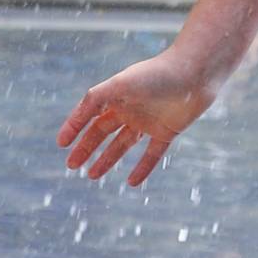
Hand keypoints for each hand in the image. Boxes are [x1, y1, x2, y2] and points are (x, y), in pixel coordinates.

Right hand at [55, 54, 217, 187]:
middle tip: (71, 165)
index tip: (61, 144)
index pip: (89, 114)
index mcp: (116, 95)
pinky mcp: (167, 132)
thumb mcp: (120, 84)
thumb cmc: (157, 74)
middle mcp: (130, 108)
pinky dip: (143, 169)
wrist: (196, 74)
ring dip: (107, 160)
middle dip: (86, 148)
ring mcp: (148, 121)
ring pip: (123, 145)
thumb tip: (76, 117)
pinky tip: (132, 183)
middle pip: (102, 132)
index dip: (74, 127)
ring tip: (91, 176)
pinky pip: (152, 154)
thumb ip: (95, 99)